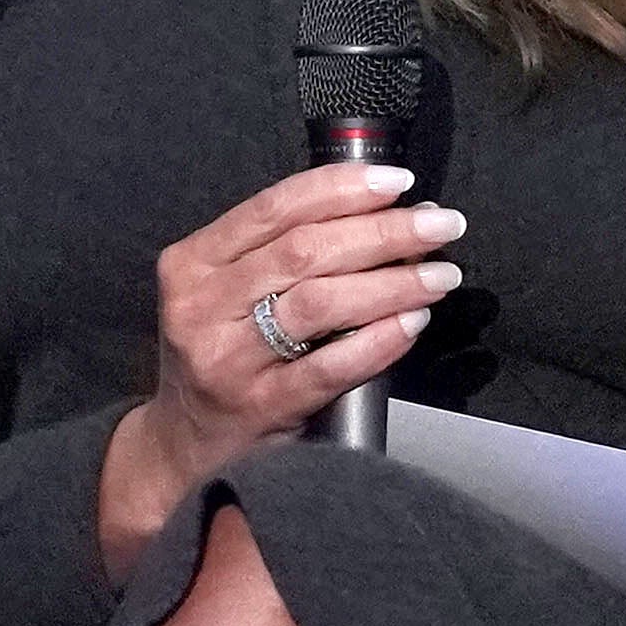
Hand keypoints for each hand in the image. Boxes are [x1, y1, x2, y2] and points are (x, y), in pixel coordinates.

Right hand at [97, 161, 467, 578]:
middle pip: (304, 251)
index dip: (341, 189)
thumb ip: (278, 251)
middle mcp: (201, 306)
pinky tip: (414, 323)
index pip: (274, 209)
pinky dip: (378, 340)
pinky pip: (329, 366)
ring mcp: (227, 359)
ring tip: (440, 274)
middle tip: (441, 224)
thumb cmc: (219, 352)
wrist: (184, 443)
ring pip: (319, 302)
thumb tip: (383, 210)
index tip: (399, 182)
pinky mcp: (259, 406)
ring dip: (391, 282)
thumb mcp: (223, 291)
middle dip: (383, 231)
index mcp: (192, 263)